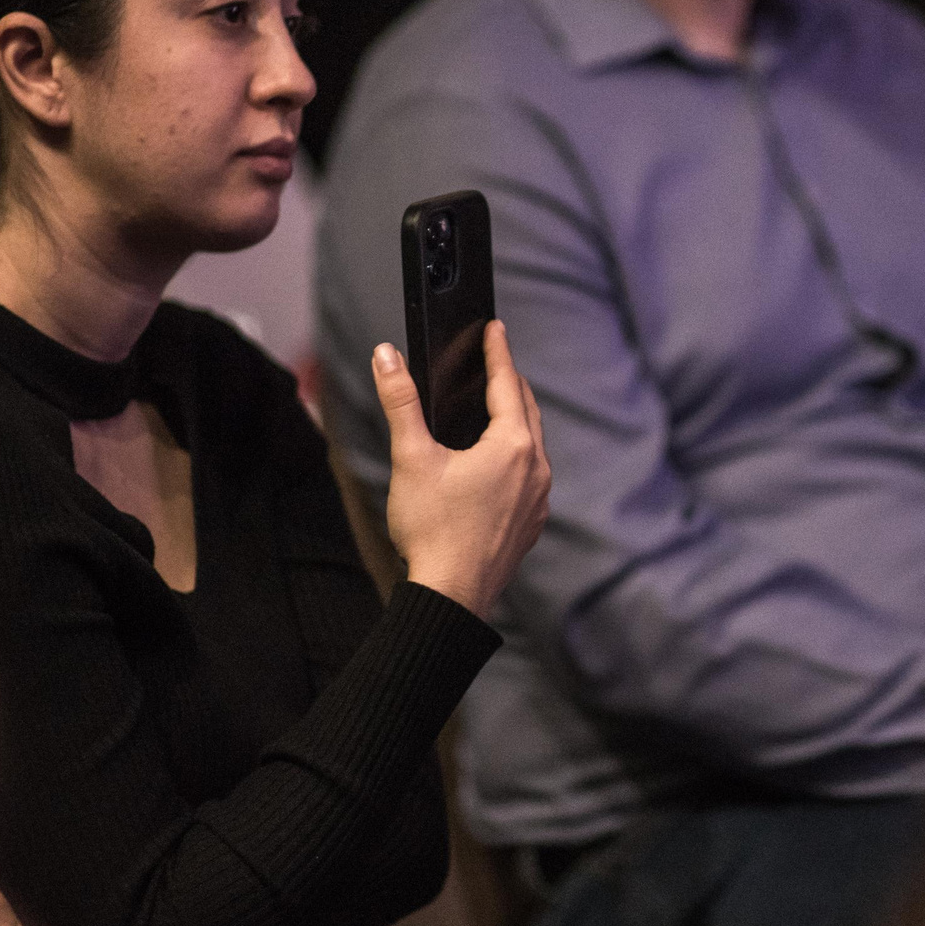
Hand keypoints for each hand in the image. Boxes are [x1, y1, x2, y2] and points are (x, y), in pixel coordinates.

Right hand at [373, 320, 550, 615]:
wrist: (451, 596)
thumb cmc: (432, 530)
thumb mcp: (411, 458)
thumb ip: (400, 402)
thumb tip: (386, 356)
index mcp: (513, 446)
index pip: (507, 384)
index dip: (498, 352)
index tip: (495, 329)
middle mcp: (536, 470)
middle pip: (527, 411)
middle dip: (510, 383)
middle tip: (497, 362)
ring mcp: (538, 500)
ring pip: (533, 445)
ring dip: (517, 421)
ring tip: (500, 408)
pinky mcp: (531, 524)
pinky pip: (531, 477)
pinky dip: (518, 456)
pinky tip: (501, 464)